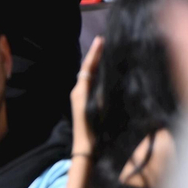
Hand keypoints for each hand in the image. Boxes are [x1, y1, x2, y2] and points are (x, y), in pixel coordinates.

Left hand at [70, 36, 102, 154]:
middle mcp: (78, 91)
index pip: (88, 67)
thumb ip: (99, 91)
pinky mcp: (85, 104)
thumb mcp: (95, 107)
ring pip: (90, 76)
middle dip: (97, 56)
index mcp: (79, 90)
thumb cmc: (91, 129)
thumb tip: (105, 74)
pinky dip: (99, 76)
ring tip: (110, 53)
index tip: (101, 39)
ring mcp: (81, 98)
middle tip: (107, 43)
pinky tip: (110, 74)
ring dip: (98, 65)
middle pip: (88, 69)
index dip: (94, 53)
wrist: (86, 148)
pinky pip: (92, 85)